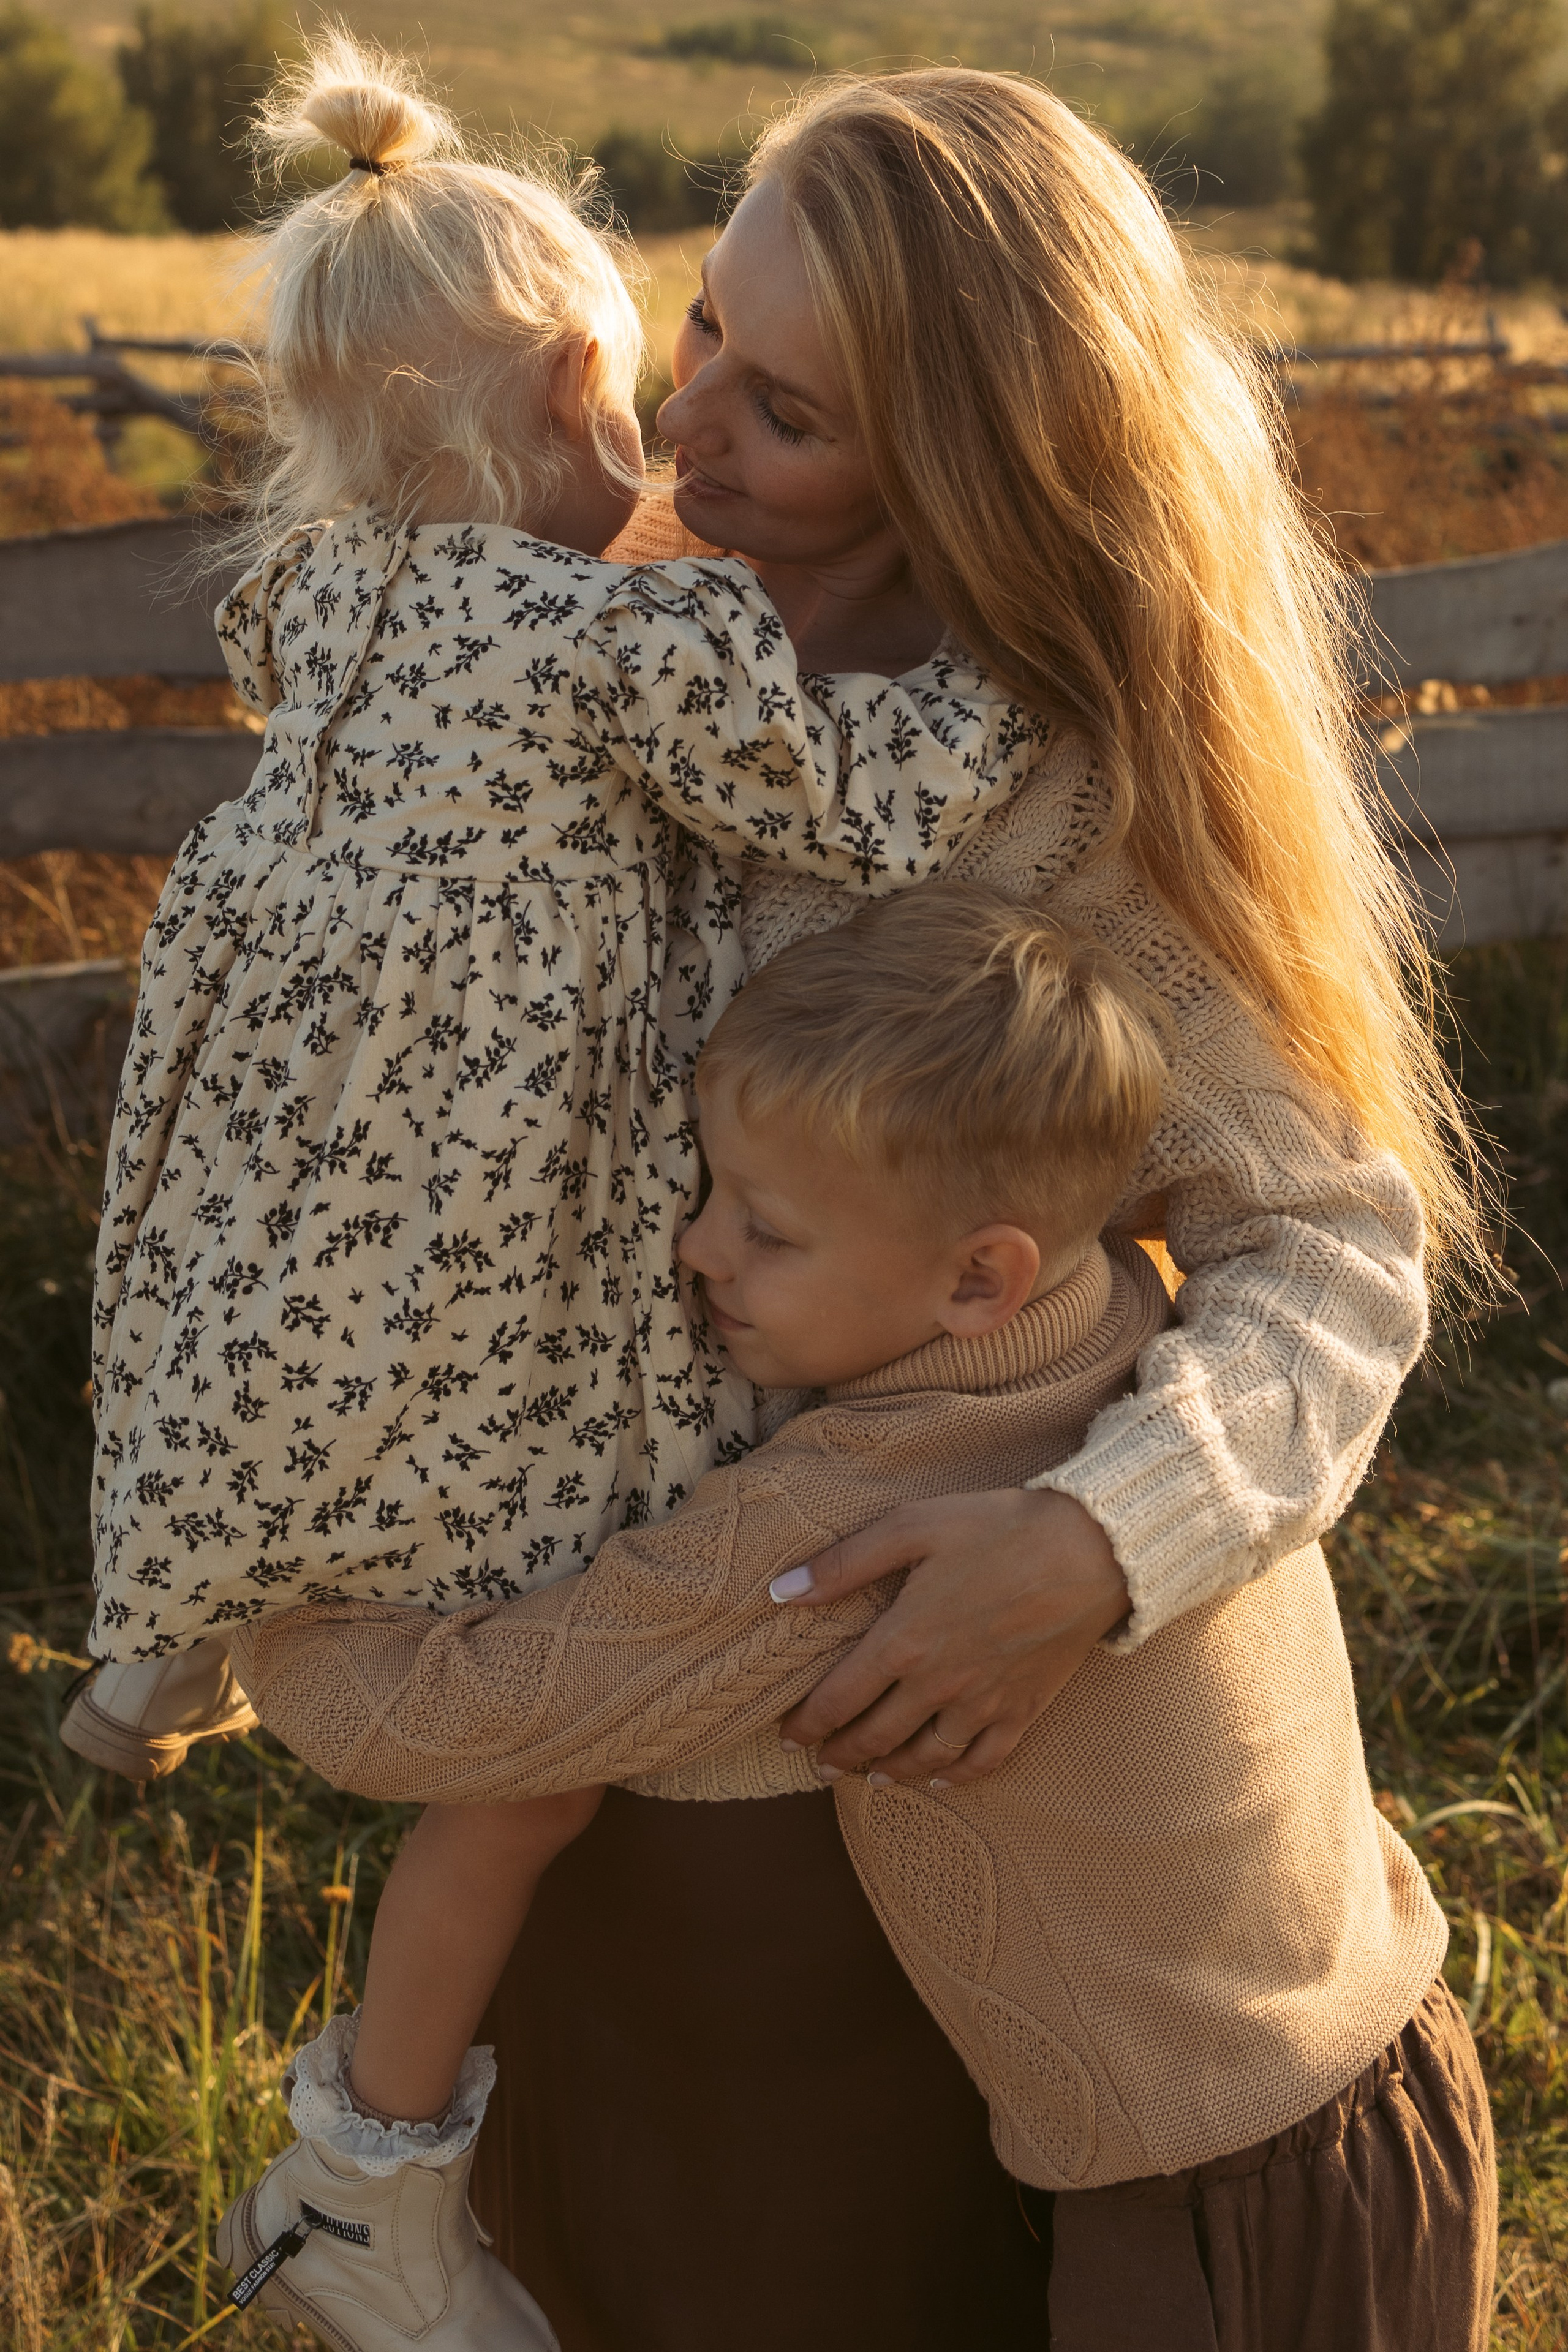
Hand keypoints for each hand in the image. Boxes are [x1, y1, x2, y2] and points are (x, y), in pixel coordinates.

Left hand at [772, 1489, 1127, 1786]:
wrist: (1091, 1549)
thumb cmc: (998, 1527)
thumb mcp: (912, 1527)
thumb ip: (843, 1564)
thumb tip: (780, 1591)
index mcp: (904, 1641)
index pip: (838, 1699)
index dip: (806, 1724)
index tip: (786, 1736)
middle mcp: (938, 1685)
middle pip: (876, 1736)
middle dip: (840, 1754)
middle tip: (818, 1762)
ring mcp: (984, 1702)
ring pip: (925, 1757)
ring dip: (890, 1771)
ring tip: (870, 1776)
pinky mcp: (1024, 1708)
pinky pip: (984, 1759)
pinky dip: (957, 1777)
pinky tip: (941, 1780)